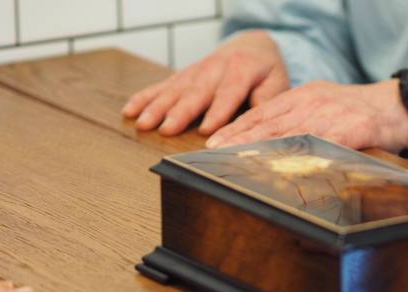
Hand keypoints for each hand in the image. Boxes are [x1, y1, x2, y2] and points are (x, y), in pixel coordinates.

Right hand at [122, 30, 288, 135]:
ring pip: (175, 90)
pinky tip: (130, 110)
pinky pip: (162, 86)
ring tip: (143, 124)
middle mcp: (215, 68)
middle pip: (196, 92)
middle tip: (166, 130)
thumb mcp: (277, 83)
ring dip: (157, 107)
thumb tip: (261, 124)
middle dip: (180, 112)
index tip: (208, 130)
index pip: (229, 93)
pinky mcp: (184, 75)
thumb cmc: (267, 71)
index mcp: (242, 70)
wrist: (253, 45)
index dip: (219, 112)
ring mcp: (196, 71)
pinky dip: (145, 97)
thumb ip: (267, 102)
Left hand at [205, 79, 407, 151]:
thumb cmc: (362, 112)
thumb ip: (302, 121)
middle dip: (240, 136)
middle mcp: (314, 102)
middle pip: (270, 121)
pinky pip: (325, 143)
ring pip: (290, 131)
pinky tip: (284, 163)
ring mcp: (332, 115)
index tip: (215, 140)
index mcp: (305, 96)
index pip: (264, 112)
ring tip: (238, 158)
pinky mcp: (353, 129)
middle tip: (216, 150)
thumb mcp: (327, 107)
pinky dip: (302, 153)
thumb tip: (277, 142)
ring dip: (261, 146)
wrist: (401, 105)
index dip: (238, 127)